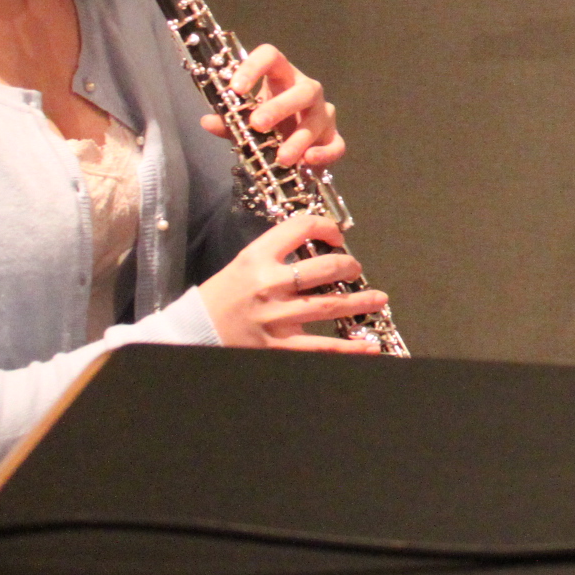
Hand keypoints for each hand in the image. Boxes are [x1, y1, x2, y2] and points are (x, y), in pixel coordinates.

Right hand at [198, 214, 387, 350]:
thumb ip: (278, 252)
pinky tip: (368, 346)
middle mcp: (269, 284)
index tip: (337, 236)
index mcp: (258, 257)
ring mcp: (276, 317)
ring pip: (330, 305)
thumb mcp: (245, 262)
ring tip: (378, 299)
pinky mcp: (278, 346)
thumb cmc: (222, 296)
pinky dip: (349, 348)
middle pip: (325, 268)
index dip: (327, 227)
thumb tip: (319, 245)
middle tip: (355, 269)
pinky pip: (321, 347)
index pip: (301, 228)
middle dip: (349, 265)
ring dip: (361, 302)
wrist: (196, 330)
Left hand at [202, 43, 342, 168]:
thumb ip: (229, 122)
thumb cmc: (265, 126)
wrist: (290, 150)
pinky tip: (308, 162)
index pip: (271, 57)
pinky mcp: (333, 138)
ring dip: (299, 138)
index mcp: (281, 77)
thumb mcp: (243, 123)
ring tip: (281, 159)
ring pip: (318, 118)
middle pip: (303, 90)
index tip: (235, 88)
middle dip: (281, 107)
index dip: (253, 67)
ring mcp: (323, 113)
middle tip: (258, 124)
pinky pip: (336, 144)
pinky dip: (324, 153)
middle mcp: (306, 90)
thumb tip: (208, 121)